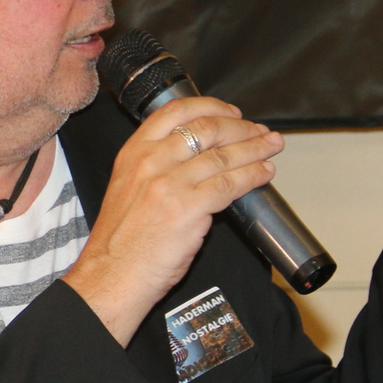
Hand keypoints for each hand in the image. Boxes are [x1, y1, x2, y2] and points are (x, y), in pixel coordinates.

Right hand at [64, 96, 284, 344]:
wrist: (112, 276)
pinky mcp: (189, 208)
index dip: (211, 106)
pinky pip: (231, 184)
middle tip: (260, 131)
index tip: (231, 112)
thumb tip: (197, 160)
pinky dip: (254, 176)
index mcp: (133, 153)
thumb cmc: (120, 243)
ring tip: (271, 148)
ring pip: (224, 155)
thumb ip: (156, 169)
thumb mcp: (127, 189)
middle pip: (207, 128)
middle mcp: (151, 162)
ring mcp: (170, 184)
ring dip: (255, 149)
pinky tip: (264, 174)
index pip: (176, 112)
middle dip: (242, 127)